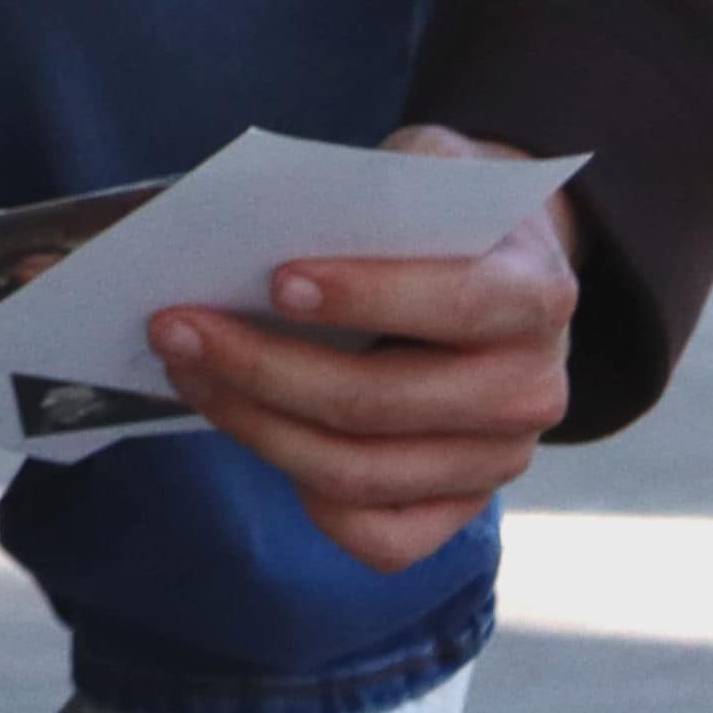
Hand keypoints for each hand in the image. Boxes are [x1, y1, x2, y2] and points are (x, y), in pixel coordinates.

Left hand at [143, 124, 580, 577]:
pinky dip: (308, 497)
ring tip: (187, 372)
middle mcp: (534, 391)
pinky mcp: (463, 507)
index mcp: (537, 295)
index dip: (365, 296)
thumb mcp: (420, 172)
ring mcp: (501, 461)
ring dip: (257, 425)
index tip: (275, 280)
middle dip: (264, 367)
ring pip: (363, 472)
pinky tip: (255, 434)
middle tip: (175, 328)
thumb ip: (367, 197)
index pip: (456, 304)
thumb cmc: (436, 212)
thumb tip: (250, 228)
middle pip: (384, 402)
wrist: (497, 259)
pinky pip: (383, 539)